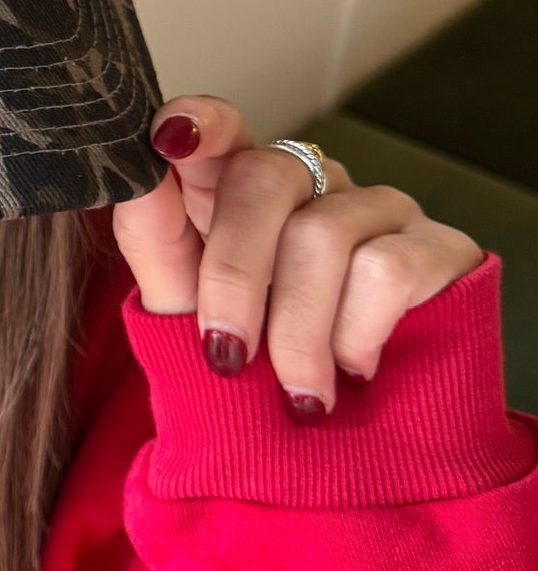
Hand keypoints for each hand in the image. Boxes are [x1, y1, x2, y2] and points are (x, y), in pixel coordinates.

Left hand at [111, 94, 483, 419]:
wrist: (340, 446)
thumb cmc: (255, 361)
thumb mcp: (187, 309)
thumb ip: (154, 239)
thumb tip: (134, 177)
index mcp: (240, 185)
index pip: (219, 127)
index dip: (200, 124)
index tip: (172, 138)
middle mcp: (312, 181)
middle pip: (264, 178)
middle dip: (234, 276)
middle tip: (227, 357)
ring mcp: (378, 207)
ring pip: (321, 235)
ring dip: (297, 332)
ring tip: (299, 390)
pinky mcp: (437, 246)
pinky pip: (385, 270)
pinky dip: (354, 335)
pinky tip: (353, 369)